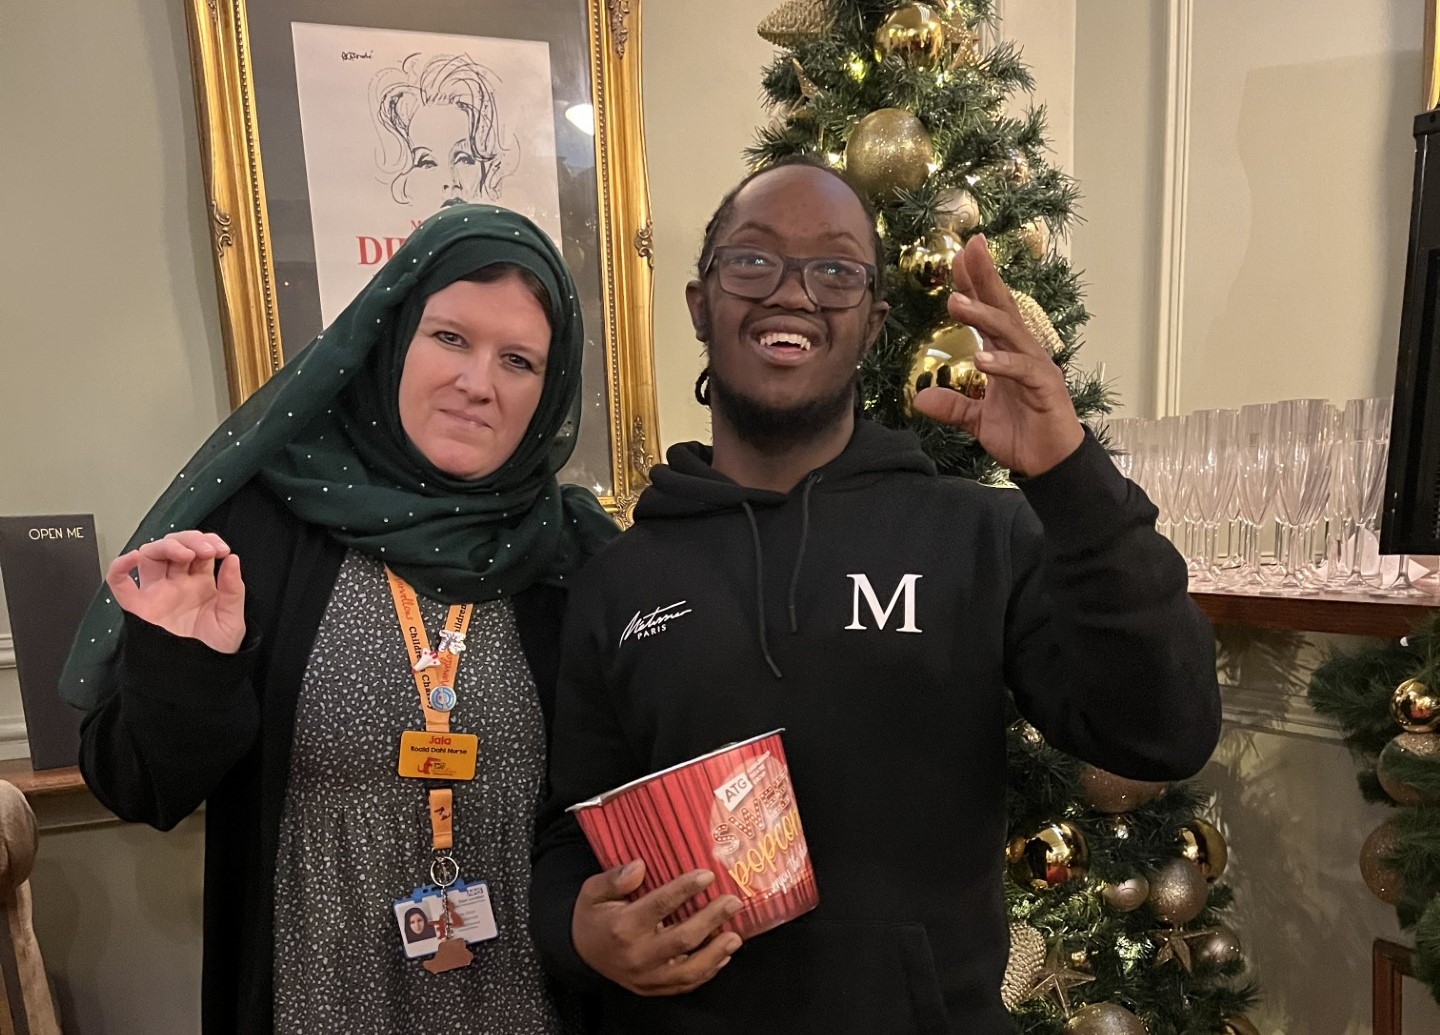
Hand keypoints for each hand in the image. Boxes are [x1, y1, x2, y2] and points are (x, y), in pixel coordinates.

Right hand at [105, 531, 245, 653]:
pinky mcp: (138, 609)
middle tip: (206, 550)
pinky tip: (133, 558)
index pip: (200, 549)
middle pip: (174, 547)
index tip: (222, 551)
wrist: (198, 679)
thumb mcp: (232, 619)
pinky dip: (120, 566)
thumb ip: (233, 589)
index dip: (209, 542)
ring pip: (150, 555)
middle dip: (190, 540)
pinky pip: (119, 583)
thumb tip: (232, 559)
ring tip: (186, 554)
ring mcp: (156, 594)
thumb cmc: (215, 651)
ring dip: (166, 546)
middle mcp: (177, 584)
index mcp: (201, 584)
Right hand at [572, 860, 743, 995]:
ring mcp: (646, 976)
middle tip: (732, 902)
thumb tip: (639, 866)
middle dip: (711, 919)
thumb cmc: (593, 917)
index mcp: (622, 926)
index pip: (659, 905)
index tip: (708, 875)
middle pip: (682, 939)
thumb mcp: (593, 891)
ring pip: (688, 970)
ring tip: (735, 936)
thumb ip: (614, 878)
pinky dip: (707, 972)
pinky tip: (722, 956)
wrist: (581, 953)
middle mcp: (636, 955)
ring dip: (716, 953)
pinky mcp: (652, 988)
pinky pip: (684, 985)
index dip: (685, 889)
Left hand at [913, 234, 1083, 475]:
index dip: (975, 284)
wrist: (1051, 464)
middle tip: (968, 249)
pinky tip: (982, 358)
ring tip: (956, 303)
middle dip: (985, 278)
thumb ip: (953, 406)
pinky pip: (1023, 371)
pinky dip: (1003, 364)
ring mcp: (1037, 368)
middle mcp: (1023, 353)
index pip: (989, 311)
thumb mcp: (977, 420)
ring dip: (984, 316)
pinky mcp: (1046, 389)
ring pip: (1010, 333)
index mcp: (1007, 354)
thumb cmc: (1022, 435)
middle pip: (1003, 307)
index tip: (958, 255)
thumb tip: (921, 399)